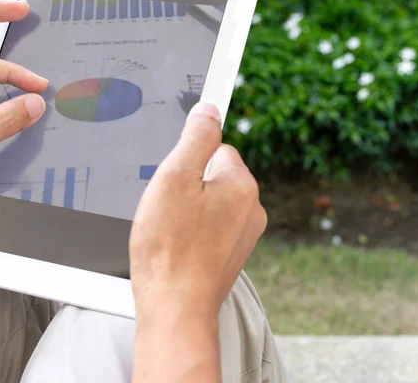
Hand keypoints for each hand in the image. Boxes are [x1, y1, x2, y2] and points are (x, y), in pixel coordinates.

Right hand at [130, 103, 265, 381]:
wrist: (175, 308)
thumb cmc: (170, 247)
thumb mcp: (175, 177)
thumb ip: (196, 137)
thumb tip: (210, 109)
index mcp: (242, 185)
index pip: (216, 148)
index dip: (187, 160)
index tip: (173, 176)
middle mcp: (251, 209)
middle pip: (212, 176)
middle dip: (186, 186)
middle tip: (166, 210)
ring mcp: (243, 236)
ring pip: (208, 204)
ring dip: (186, 211)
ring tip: (169, 232)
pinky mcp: (230, 256)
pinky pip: (208, 228)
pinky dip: (191, 233)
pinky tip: (175, 248)